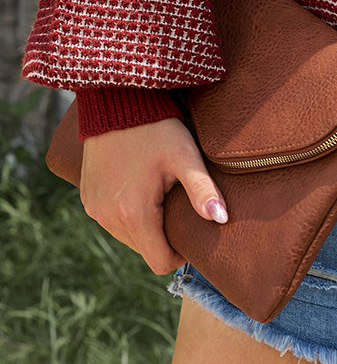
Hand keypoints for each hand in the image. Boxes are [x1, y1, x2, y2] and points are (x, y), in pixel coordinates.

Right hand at [80, 117, 227, 274]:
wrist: (117, 101)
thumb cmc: (156, 128)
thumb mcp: (184, 155)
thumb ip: (202, 190)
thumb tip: (222, 220)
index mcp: (134, 214)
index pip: (160, 262)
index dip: (180, 254)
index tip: (191, 233)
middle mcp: (108, 218)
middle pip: (144, 250)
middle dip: (163, 236)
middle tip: (177, 206)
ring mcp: (94, 209)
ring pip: (127, 237)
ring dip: (145, 225)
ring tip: (159, 195)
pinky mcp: (87, 198)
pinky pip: (111, 220)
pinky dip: (127, 213)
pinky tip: (139, 188)